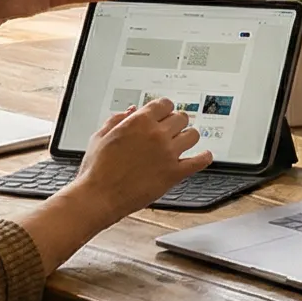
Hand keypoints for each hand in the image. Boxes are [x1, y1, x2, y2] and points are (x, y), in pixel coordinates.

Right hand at [73, 99, 210, 213]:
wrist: (99, 196)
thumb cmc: (96, 170)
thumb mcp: (100, 136)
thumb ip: (117, 119)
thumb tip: (130, 111)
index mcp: (139, 122)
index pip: (164, 104)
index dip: (164, 109)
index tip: (164, 113)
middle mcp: (157, 134)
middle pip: (181, 118)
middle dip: (176, 122)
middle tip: (173, 128)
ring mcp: (168, 153)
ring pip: (193, 135)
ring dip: (188, 137)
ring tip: (184, 141)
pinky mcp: (174, 173)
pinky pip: (200, 161)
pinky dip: (205, 157)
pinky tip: (205, 156)